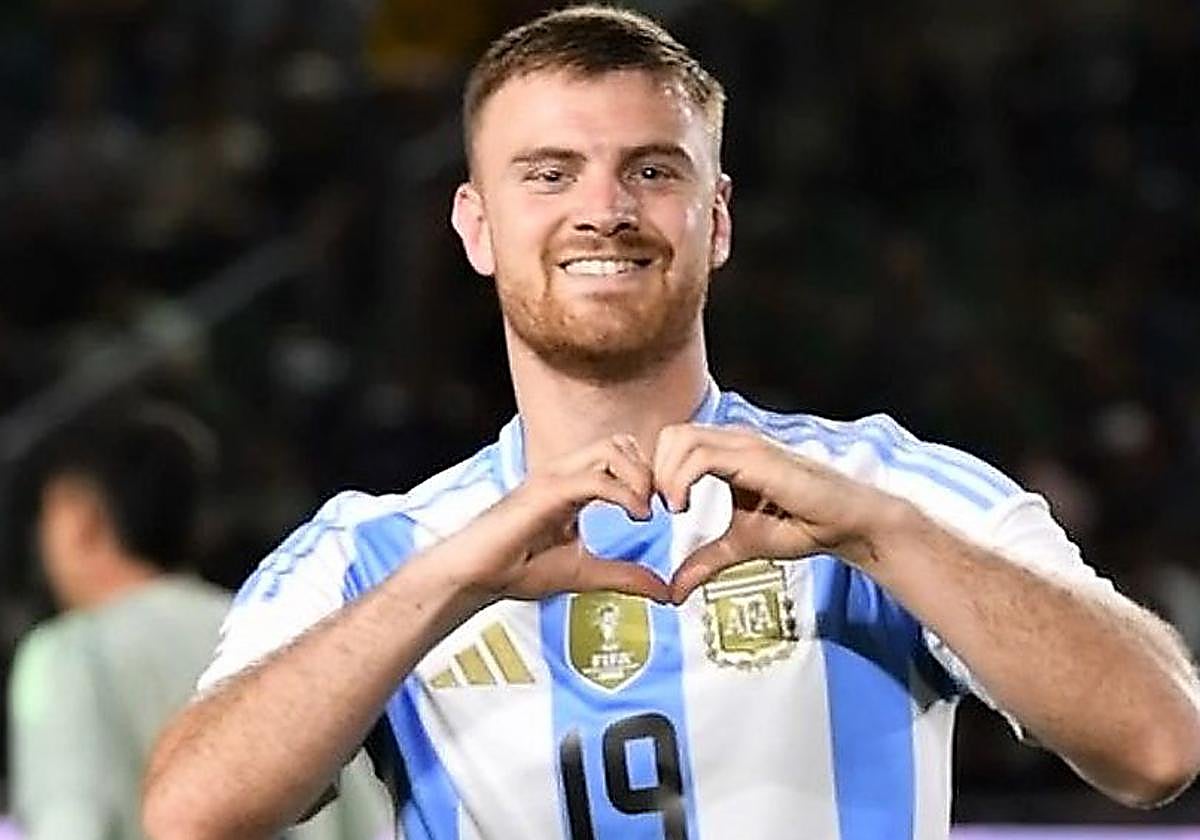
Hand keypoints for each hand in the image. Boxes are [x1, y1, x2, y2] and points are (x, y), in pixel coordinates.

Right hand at [457, 434, 668, 602]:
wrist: (474, 576)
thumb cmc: (514, 569)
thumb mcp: (584, 572)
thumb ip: (623, 576)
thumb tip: (662, 589)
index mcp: (573, 485)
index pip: (621, 455)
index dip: (649, 475)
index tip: (662, 509)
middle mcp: (565, 473)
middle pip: (622, 442)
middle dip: (650, 470)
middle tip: (660, 507)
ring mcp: (555, 477)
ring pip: (613, 448)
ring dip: (640, 476)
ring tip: (645, 510)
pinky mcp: (548, 491)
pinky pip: (596, 478)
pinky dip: (625, 493)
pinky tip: (636, 517)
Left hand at [653, 424, 905, 602]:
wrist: (846, 526)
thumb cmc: (801, 526)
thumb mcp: (739, 546)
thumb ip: (705, 561)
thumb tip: (674, 591)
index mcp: (726, 453)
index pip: (672, 444)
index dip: (654, 474)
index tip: (653, 510)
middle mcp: (732, 441)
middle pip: (669, 435)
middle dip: (652, 471)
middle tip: (657, 510)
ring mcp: (744, 445)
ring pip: (679, 439)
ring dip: (664, 476)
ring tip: (673, 509)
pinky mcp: (756, 457)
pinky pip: (701, 456)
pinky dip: (680, 480)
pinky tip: (684, 508)